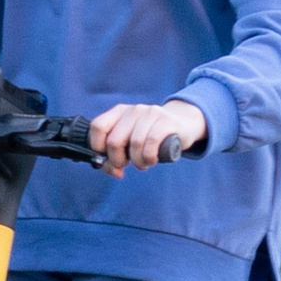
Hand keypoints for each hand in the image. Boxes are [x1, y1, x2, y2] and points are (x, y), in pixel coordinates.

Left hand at [87, 98, 209, 175]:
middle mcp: (133, 110)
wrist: (183, 124)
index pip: (97, 127)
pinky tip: (152, 160)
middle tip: (127, 165)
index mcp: (119, 112)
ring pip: (134, 144)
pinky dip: (149, 158)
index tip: (107, 158)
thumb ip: (115, 156)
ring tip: (143, 163)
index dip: (98, 147)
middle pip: (114, 141)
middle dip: (118, 161)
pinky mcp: (166, 122)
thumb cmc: (151, 137)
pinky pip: (151, 143)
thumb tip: (113, 170)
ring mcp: (150, 113)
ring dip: (138, 162)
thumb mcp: (130, 143)